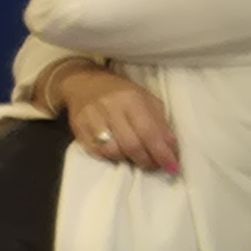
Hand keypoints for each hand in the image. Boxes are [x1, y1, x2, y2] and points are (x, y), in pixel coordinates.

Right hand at [53, 65, 179, 175]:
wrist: (85, 83)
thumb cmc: (122, 93)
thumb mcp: (147, 100)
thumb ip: (160, 122)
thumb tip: (171, 147)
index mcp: (131, 99)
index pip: (149, 132)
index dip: (162, 153)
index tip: (172, 167)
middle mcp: (110, 108)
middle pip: (131, 145)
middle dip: (147, 160)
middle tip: (155, 165)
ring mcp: (91, 119)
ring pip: (112, 151)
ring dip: (129, 160)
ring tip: (137, 158)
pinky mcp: (78, 128)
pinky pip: (97, 152)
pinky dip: (111, 157)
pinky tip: (119, 153)